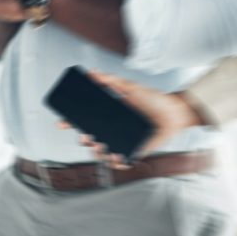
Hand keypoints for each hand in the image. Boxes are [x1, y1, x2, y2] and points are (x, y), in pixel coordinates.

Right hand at [59, 71, 204, 168]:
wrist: (175, 113)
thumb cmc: (154, 100)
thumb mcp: (131, 88)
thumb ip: (111, 81)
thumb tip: (93, 72)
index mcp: (108, 115)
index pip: (84, 120)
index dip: (71, 122)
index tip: (62, 124)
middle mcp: (112, 129)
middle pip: (89, 139)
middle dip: (85, 141)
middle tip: (88, 138)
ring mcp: (121, 141)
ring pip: (101, 152)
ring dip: (99, 154)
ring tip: (104, 149)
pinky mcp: (133, 151)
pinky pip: (120, 161)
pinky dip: (116, 163)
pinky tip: (118, 159)